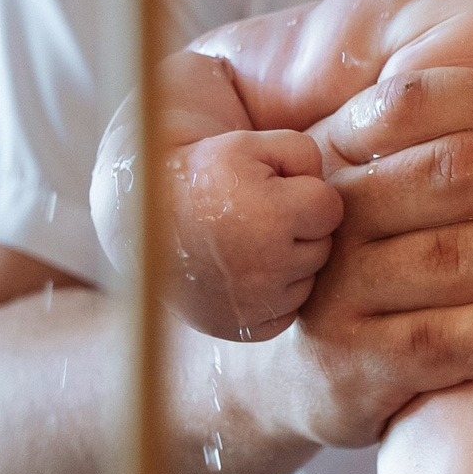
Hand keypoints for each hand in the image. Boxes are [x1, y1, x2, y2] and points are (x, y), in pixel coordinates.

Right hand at [163, 129, 344, 341]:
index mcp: (270, 219)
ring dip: (288, 261)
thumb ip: (303, 154)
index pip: (330, 208)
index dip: (303, 192)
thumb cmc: (201, 175)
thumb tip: (330, 192)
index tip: (270, 189)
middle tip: (254, 215)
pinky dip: (273, 294)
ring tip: (246, 241)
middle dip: (298, 228)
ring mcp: (253, 305)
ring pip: (309, 280)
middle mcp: (265, 269)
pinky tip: (244, 271)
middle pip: (322, 246)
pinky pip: (288, 311)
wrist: (142, 219)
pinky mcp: (244, 328)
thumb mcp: (249, 144)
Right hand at [286, 67, 472, 448]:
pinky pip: (445, 342)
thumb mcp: (392, 180)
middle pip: (448, 174)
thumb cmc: (383, 253)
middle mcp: (337, 215)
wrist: (300, 370)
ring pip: (453, 258)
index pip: (412, 103)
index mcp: (342, 148)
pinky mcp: (356, 367)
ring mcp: (339, 292)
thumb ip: (455, 131)